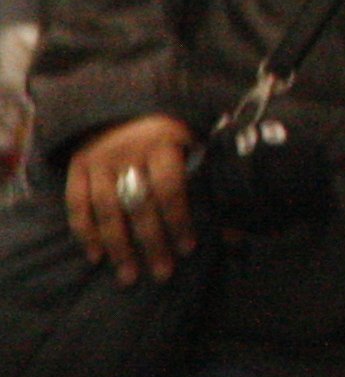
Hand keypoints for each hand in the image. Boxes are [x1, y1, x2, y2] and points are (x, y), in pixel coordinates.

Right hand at [63, 114, 198, 283]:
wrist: (119, 101)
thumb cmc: (167, 127)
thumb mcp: (192, 138)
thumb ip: (209, 171)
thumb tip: (235, 219)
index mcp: (163, 141)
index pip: (170, 188)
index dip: (179, 220)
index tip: (188, 249)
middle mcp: (128, 152)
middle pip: (140, 205)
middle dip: (152, 243)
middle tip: (162, 273)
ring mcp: (99, 161)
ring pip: (107, 210)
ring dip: (118, 247)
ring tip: (129, 275)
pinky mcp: (76, 167)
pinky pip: (77, 205)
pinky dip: (86, 232)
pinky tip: (97, 257)